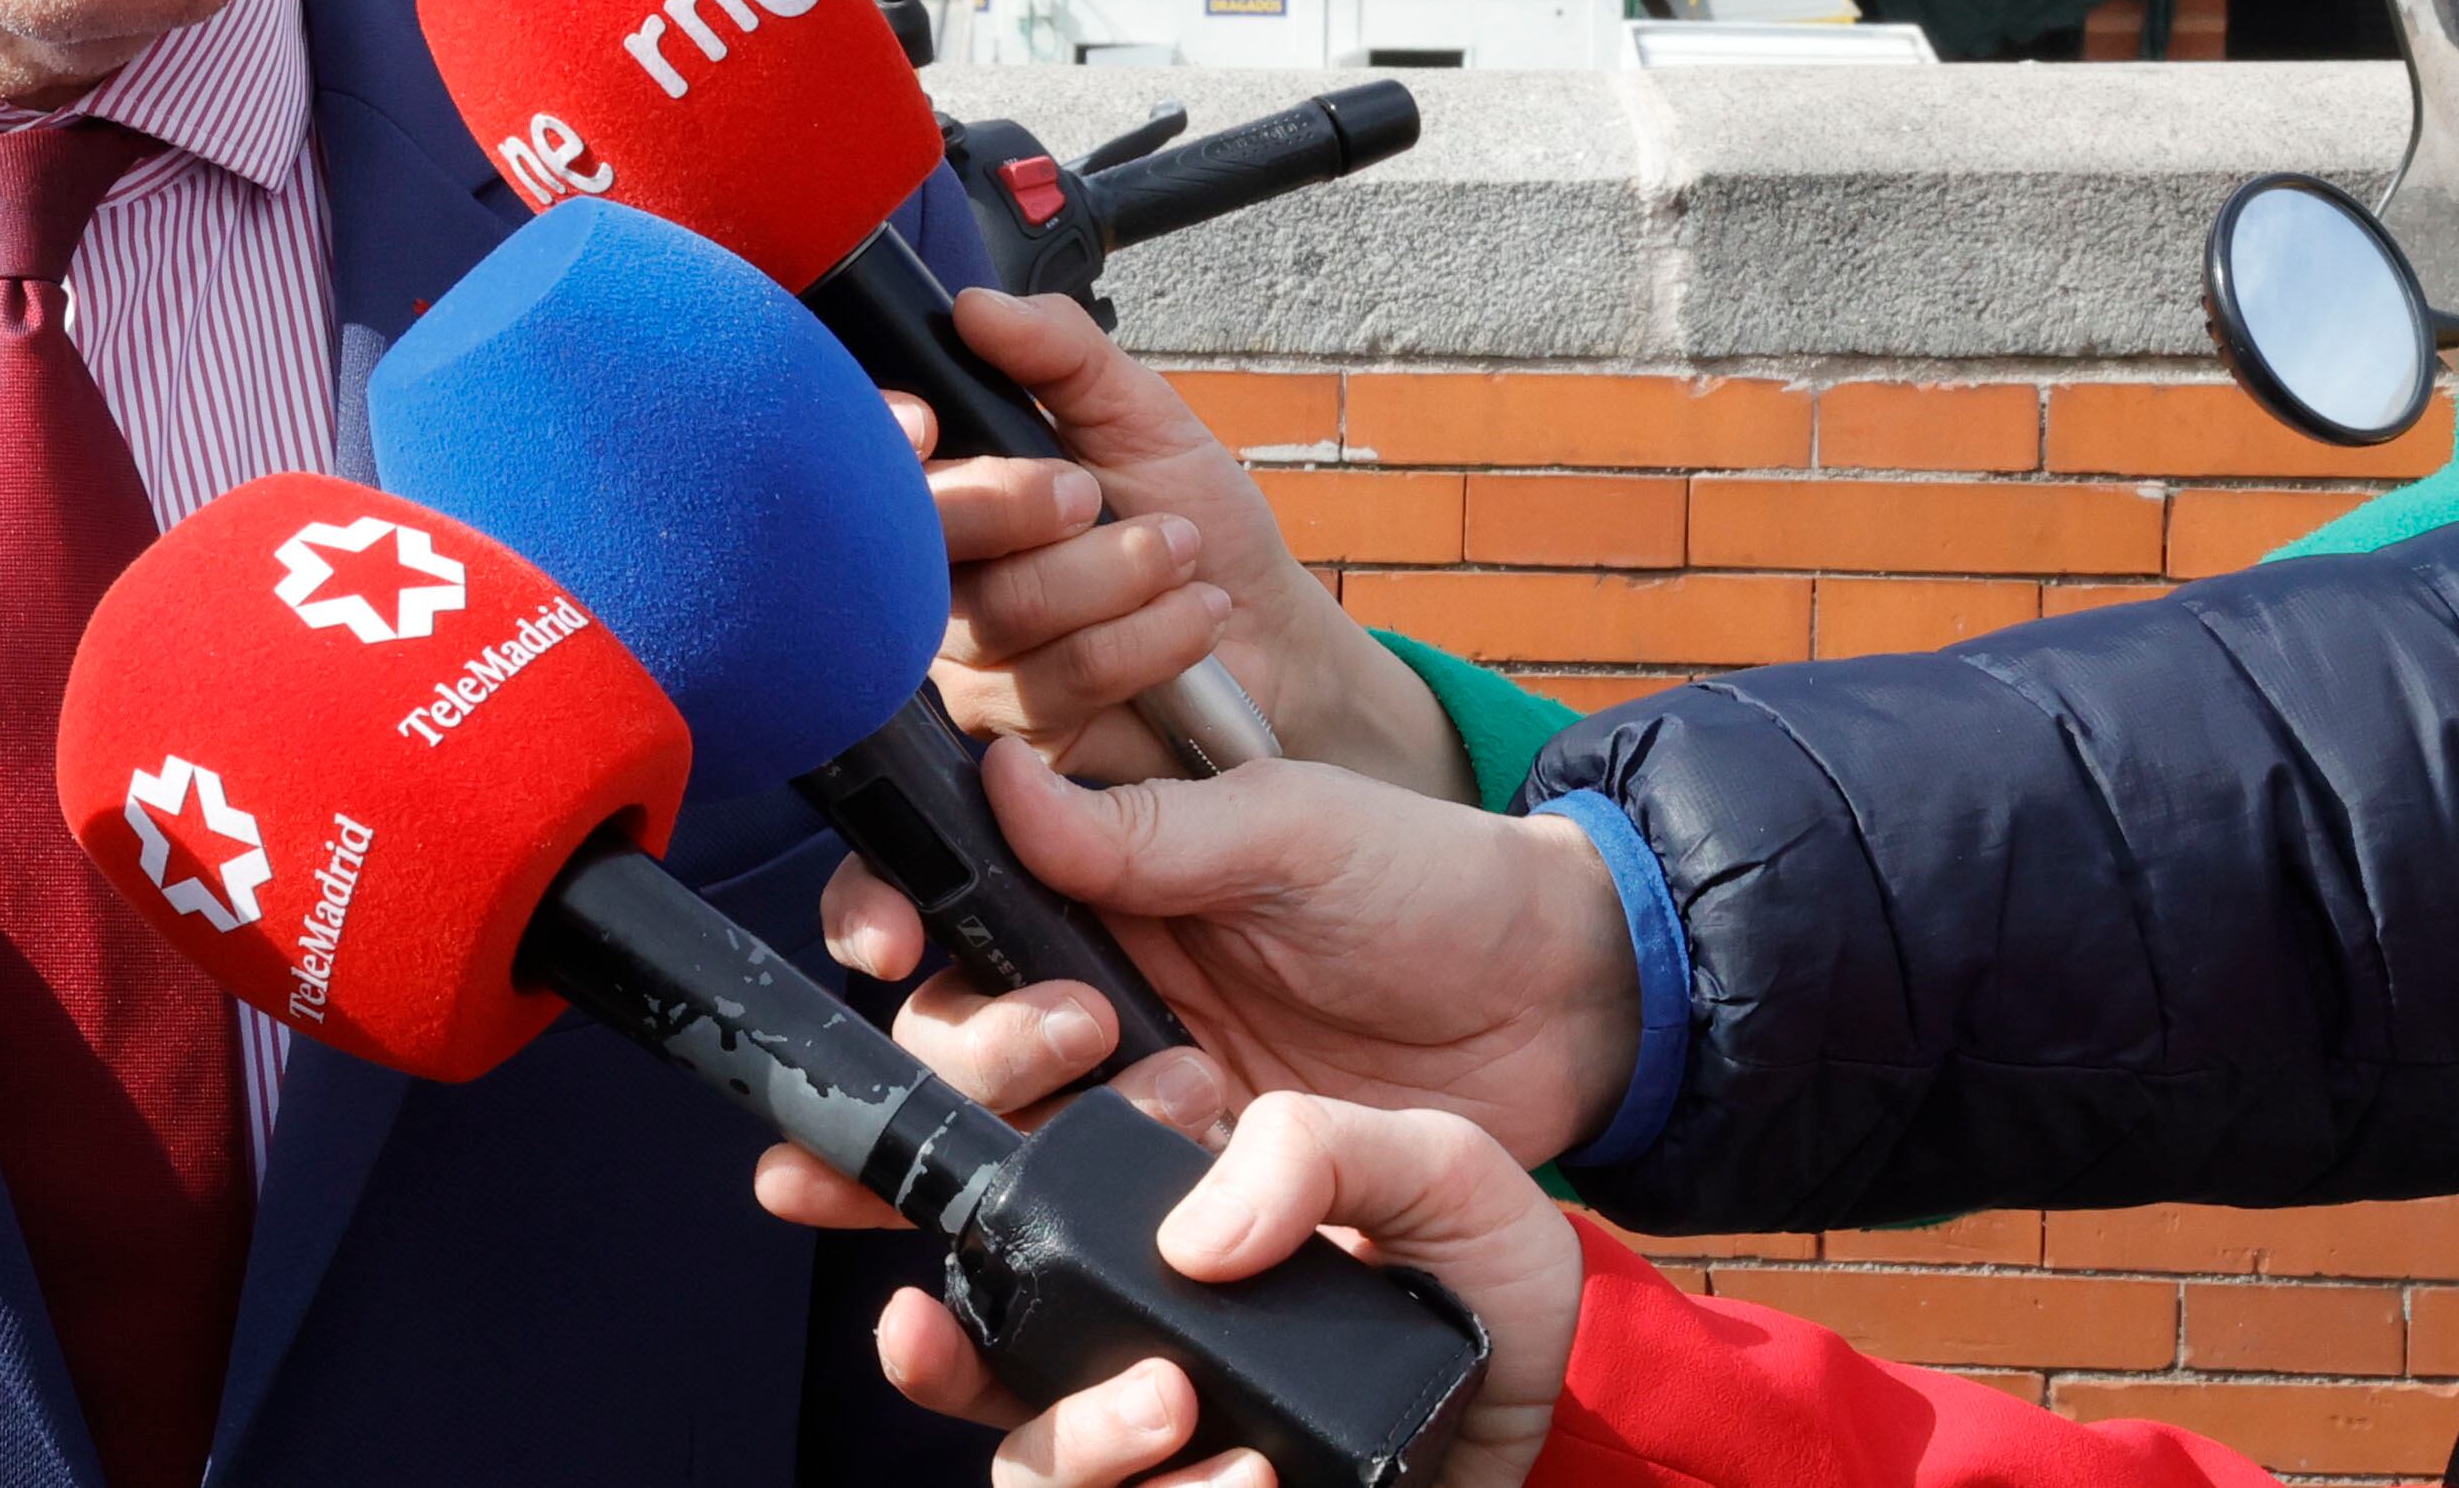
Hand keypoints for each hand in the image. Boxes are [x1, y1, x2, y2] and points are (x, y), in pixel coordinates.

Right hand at [823, 746, 1640, 1170]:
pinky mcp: (1195, 1179)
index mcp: (1093, 870)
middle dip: (971, 1038)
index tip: (886, 944)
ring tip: (1180, 1099)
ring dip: (1044, 1123)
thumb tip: (997, 780)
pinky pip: (1103, 1207)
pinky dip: (1111, 1209)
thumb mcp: (1291, 829)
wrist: (1566, 1013)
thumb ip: (1145, 827)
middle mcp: (1089, 977)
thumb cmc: (1430, 882)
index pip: (936, 886)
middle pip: (940, 1024)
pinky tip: (1186, 1186)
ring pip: (1002, 1126)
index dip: (877, 914)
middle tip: (1087, 1028)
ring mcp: (1135, 1086)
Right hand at [872, 1093, 1573, 1487]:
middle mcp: (1111, 1233)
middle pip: (932, 1229)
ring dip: (1053, 1420)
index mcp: (1137, 1107)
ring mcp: (1141, 1356)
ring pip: (998, 1401)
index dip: (869, 1047)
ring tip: (1165, 1407)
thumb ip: (1318, 1145)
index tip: (860, 1018)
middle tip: (995, 1246)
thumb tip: (1191, 1233)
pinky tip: (1242, 1483)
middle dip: (909, 1249)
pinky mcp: (1198, 1461)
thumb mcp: (1439, 1136)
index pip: (956, 1055)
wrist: (1598, 1380)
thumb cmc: (1510, 1226)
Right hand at [905, 291, 1465, 798]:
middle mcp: (938, 581)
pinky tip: (1191, 618)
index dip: (878, 447)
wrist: (1273, 636)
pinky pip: (1052, 689)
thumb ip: (1059, 353)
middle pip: (919, 547)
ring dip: (1108, 577)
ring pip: (997, 618)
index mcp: (953, 493)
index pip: (874, 470)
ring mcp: (970, 666)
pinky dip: (1140, 641)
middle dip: (1016, 506)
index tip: (928, 421)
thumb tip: (975, 307)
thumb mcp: (1138, 414)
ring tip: (1179, 553)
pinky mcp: (1016, 741)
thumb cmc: (1195, 520)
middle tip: (1095, 494)